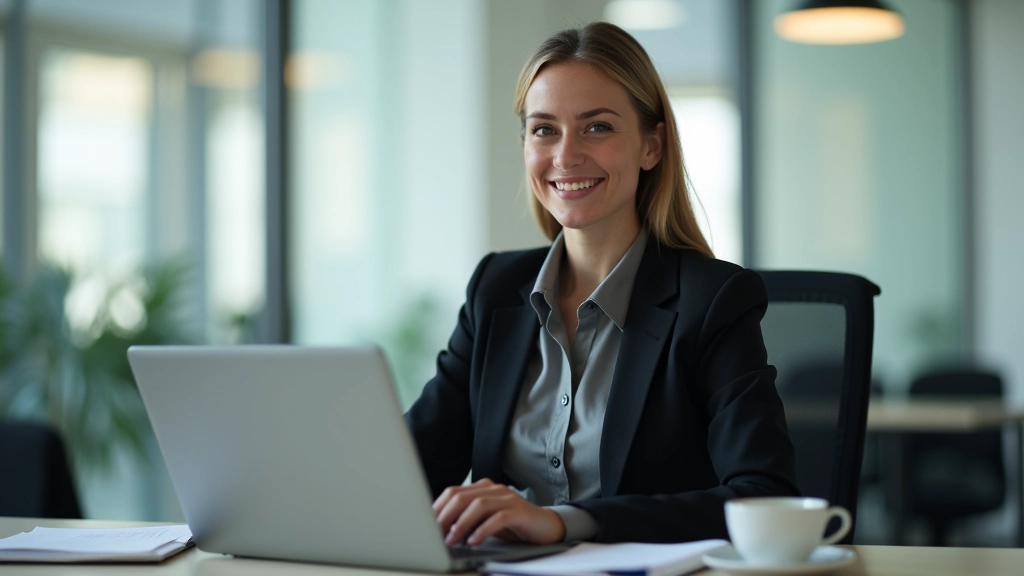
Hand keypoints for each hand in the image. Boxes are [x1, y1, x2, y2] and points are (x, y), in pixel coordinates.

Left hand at [433, 478, 565, 545]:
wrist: (544, 527)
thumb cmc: (512, 525)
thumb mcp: (485, 521)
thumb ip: (467, 520)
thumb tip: (440, 531)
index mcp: (483, 488)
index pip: (453, 492)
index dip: (438, 508)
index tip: (426, 526)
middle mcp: (494, 489)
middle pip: (462, 496)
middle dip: (445, 516)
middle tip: (435, 535)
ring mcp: (508, 499)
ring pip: (478, 505)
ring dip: (461, 524)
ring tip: (452, 540)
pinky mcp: (520, 512)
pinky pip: (498, 518)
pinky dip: (483, 530)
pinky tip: (474, 541)